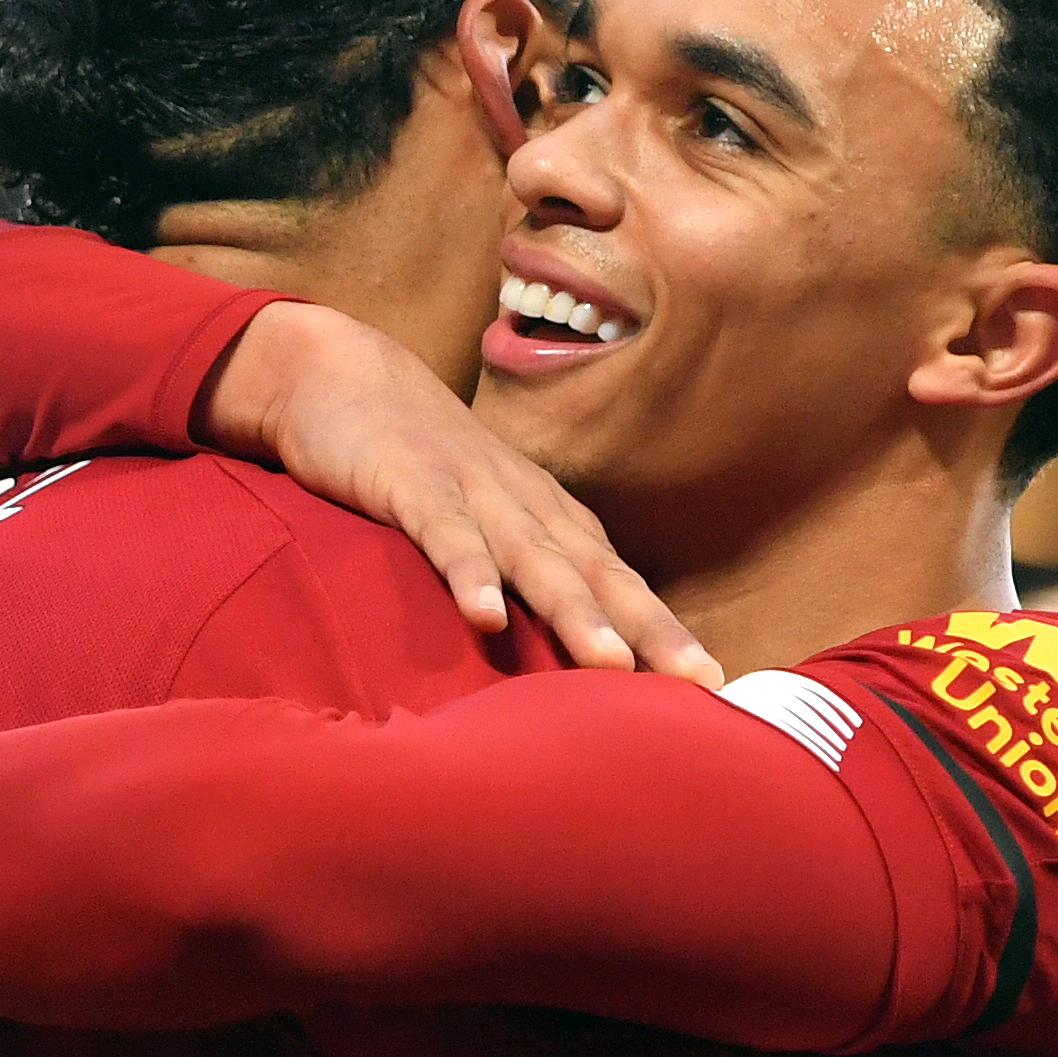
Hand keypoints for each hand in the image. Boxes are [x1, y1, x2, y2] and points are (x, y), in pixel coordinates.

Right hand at [199, 302, 722, 685]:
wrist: (340, 372)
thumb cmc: (421, 463)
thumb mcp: (485, 520)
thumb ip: (523, 575)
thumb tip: (561, 653)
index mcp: (551, 519)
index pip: (621, 584)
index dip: (667, 633)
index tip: (716, 684)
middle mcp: (529, 505)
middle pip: (599, 576)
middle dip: (652, 631)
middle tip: (698, 681)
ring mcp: (474, 491)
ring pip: (534, 560)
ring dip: (574, 613)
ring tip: (614, 668)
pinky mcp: (411, 483)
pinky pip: (445, 535)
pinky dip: (469, 574)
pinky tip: (485, 618)